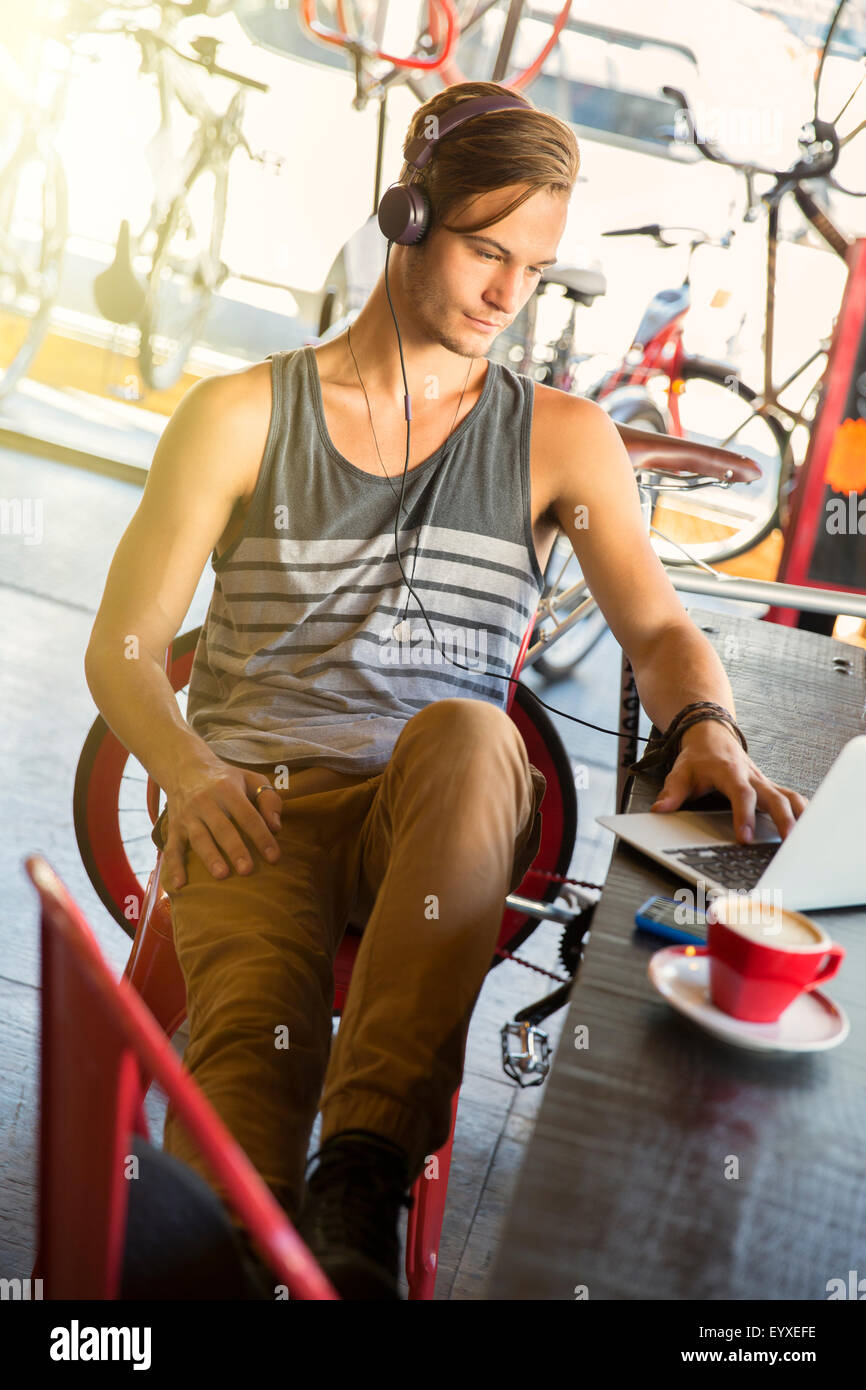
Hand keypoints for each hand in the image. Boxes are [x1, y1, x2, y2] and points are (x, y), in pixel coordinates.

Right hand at [159, 757, 282, 888]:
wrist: (184, 767)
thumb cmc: (226, 779)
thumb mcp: (250, 779)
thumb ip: (268, 799)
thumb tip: (277, 827)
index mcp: (228, 790)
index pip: (248, 816)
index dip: (262, 837)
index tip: (274, 857)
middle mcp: (205, 802)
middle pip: (222, 828)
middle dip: (235, 849)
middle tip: (247, 870)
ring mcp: (188, 815)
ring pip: (199, 838)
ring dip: (209, 857)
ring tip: (221, 875)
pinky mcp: (173, 827)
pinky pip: (172, 848)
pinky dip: (174, 866)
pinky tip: (179, 885)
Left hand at [649, 720, 809, 842]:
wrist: (711, 734)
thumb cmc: (698, 757)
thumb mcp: (679, 772)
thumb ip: (671, 792)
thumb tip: (659, 811)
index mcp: (730, 772)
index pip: (742, 794)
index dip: (745, 815)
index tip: (745, 838)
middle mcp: (752, 777)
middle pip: (775, 797)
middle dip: (784, 820)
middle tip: (788, 843)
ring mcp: (764, 782)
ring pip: (789, 797)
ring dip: (800, 817)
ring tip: (804, 841)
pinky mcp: (770, 787)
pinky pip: (792, 798)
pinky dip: (803, 812)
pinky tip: (808, 829)